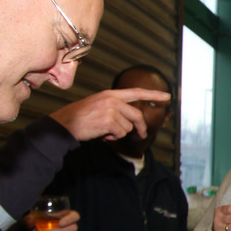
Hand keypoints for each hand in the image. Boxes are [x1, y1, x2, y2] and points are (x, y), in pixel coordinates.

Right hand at [51, 88, 169, 142]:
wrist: (63, 124)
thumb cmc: (80, 118)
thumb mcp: (98, 106)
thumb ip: (115, 108)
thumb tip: (132, 121)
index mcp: (110, 94)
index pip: (136, 92)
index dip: (153, 94)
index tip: (167, 96)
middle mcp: (112, 99)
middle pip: (137, 115)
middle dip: (140, 128)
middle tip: (141, 135)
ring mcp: (110, 109)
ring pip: (128, 127)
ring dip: (119, 134)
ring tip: (104, 131)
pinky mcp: (108, 121)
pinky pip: (120, 134)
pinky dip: (113, 138)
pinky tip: (102, 135)